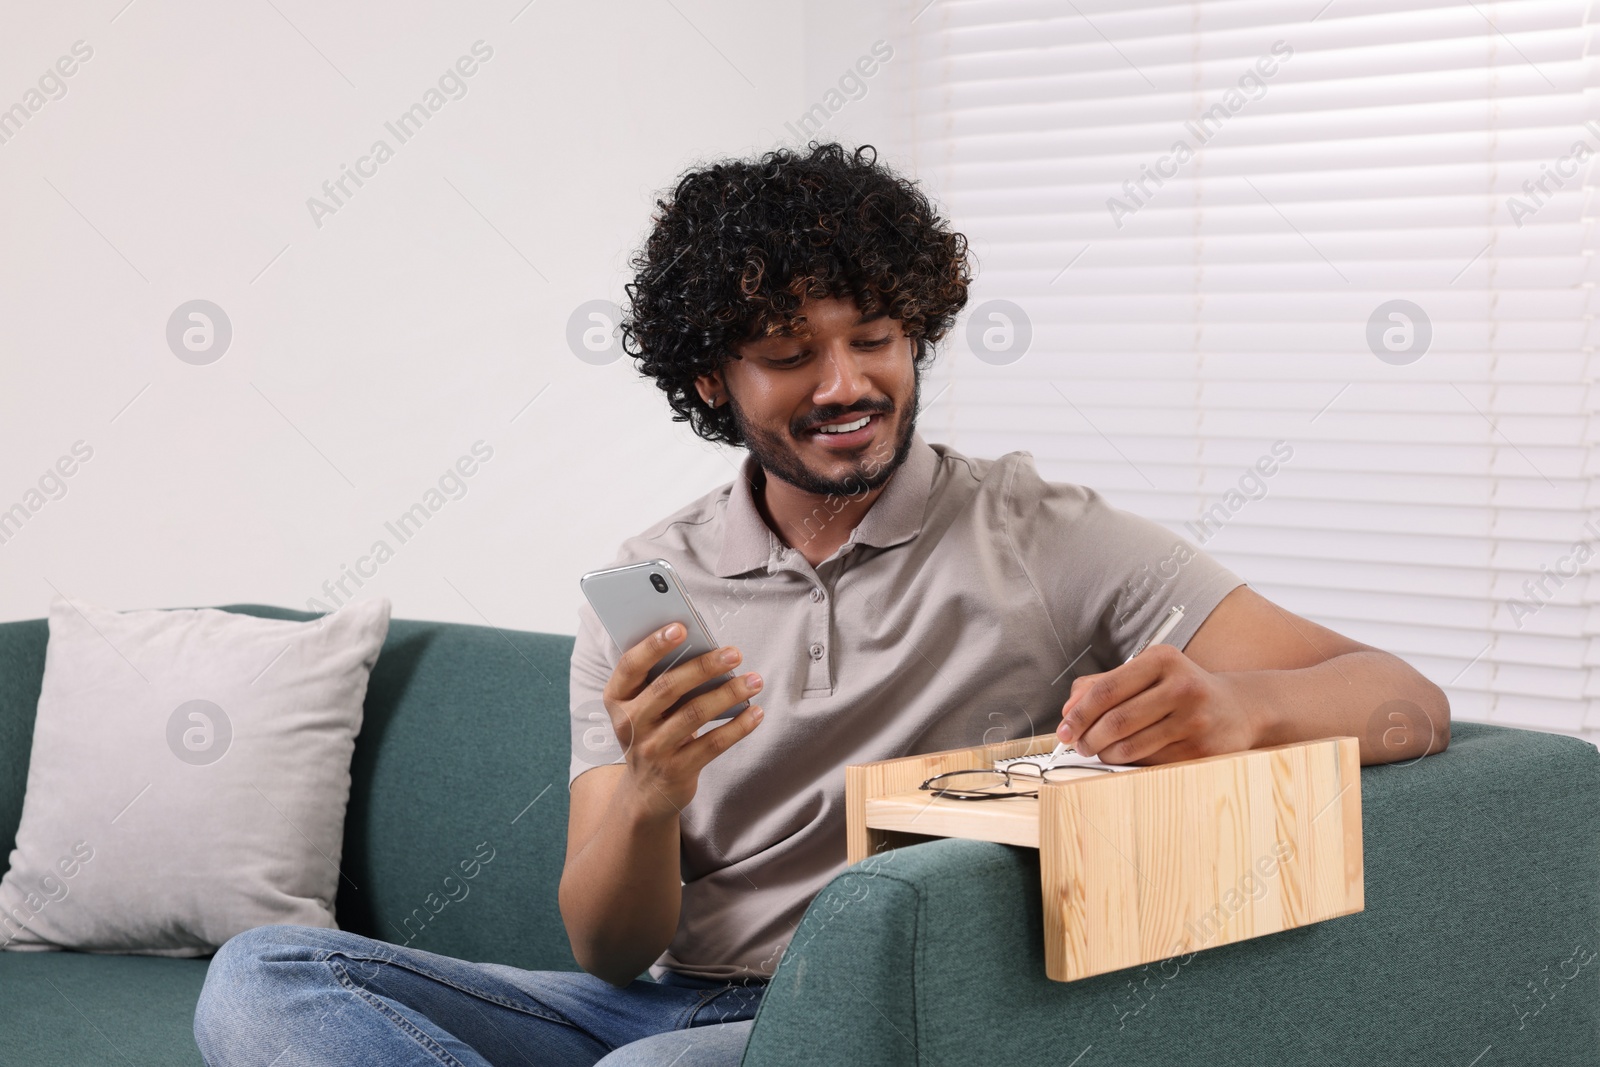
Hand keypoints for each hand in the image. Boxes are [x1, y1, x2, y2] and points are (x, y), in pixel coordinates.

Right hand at [601, 623, 763, 816]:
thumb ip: (662, 679)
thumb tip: (705, 649)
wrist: (645, 791)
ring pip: (694, 714)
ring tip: (754, 680)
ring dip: (728, 693)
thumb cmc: (652, 731)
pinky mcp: (676, 770)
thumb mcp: (644, 706)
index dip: (654, 644)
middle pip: (668, 687)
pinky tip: (755, 712)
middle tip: (733, 652)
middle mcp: (629, 723)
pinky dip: (738, 726)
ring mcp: (651, 749)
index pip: (630, 665)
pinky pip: (712, 744)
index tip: (681, 627)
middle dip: (704, 666)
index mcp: (617, 698)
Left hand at [1056, 644, 1257, 764]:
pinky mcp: (1202, 749)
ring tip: (1100, 751)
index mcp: (1162, 660)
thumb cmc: (1180, 691)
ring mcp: (1195, 719)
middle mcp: (1182, 686)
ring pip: (1131, 746)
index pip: (1106, 689)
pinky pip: (1151, 762)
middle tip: (1079, 745)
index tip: (1064, 730)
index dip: (1078, 713)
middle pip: (1116, 720)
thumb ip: (1102, 685)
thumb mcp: (1146, 674)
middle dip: (1088, 738)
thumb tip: (1068, 710)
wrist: (1237, 709)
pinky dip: (1131, 764)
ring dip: (1106, 754)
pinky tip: (1128, 757)